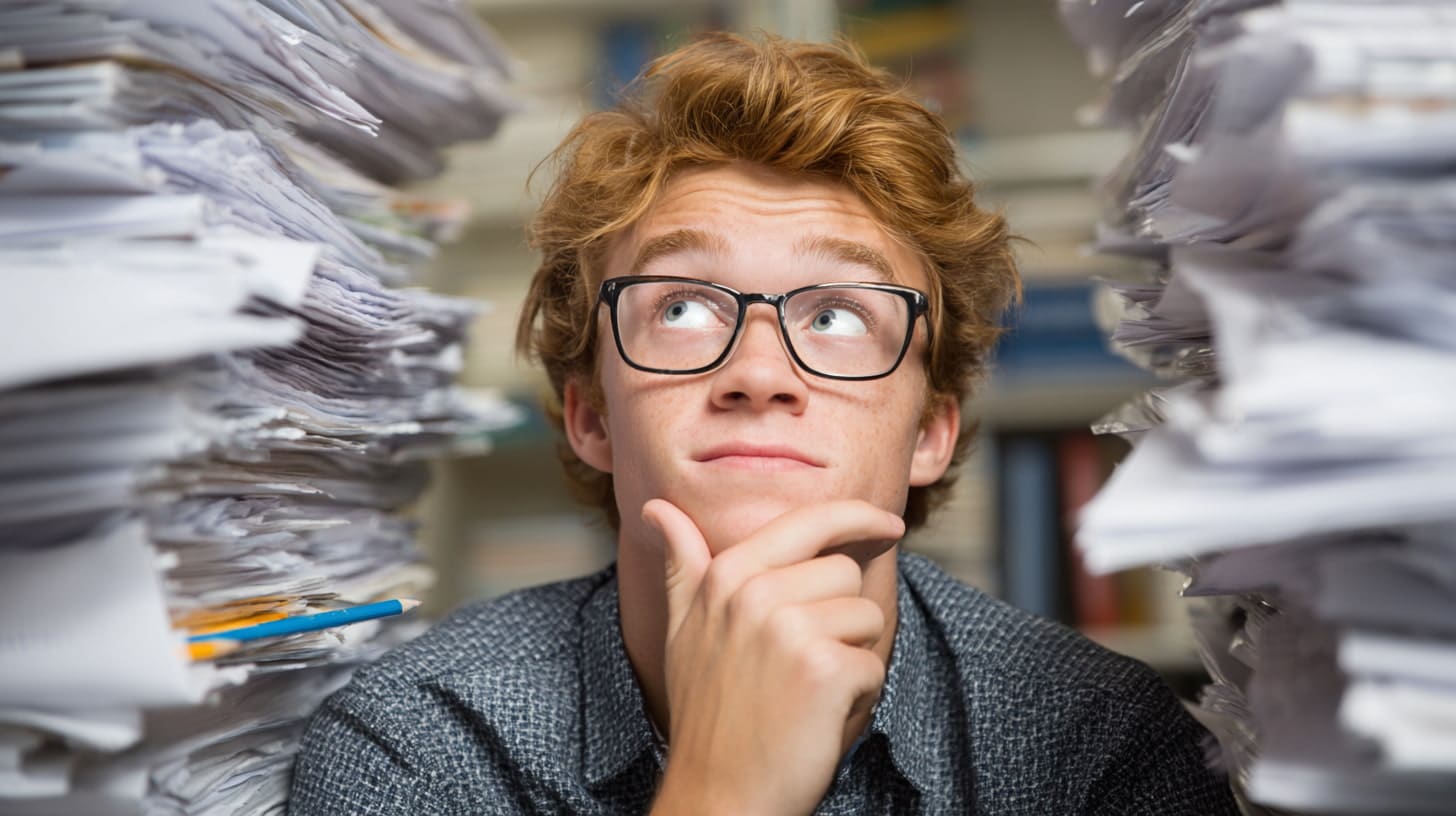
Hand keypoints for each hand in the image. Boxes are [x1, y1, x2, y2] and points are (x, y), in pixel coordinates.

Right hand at [644, 498, 903, 815]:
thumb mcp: (683, 629)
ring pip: (867, 616)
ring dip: (851, 657)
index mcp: (727, 574)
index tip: (889, 526)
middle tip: (800, 665)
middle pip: (845, 572)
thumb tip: (657, 508)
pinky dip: (858, 697)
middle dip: (840, 617)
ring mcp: (788, 629)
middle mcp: (754, 593)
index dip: (859, 518)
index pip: (810, 520)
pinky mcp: (823, 670)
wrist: (718, 794)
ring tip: (807, 691)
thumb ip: (682, 565)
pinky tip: (819, 716)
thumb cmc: (707, 713)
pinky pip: (873, 664)